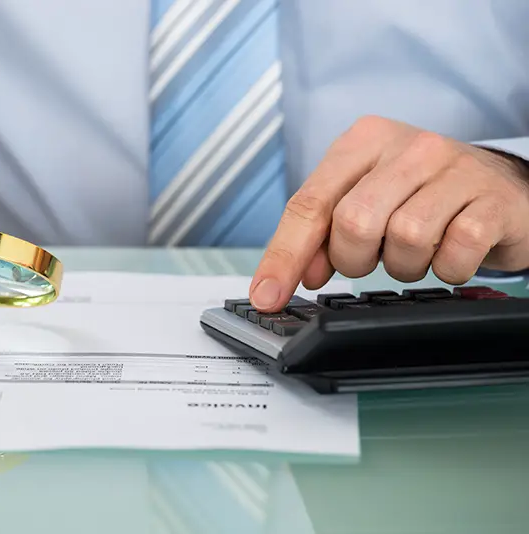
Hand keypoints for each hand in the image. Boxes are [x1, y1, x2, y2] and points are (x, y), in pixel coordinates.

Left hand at [250, 116, 528, 310]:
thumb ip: (325, 233)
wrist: (503, 188)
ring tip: (415, 253)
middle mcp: (409, 146)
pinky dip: (447, 269)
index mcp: (364, 142)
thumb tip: (300, 274)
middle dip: (353, 259)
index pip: (309, 203)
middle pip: (353, 221)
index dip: (284, 256)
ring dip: (403, 265)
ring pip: (405, 237)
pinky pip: (455, 252)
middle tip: (371, 259)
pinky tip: (450, 255)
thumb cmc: (422, 196)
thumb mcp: (367, 202)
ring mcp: (456, 168)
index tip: (267, 297)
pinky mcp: (492, 199)